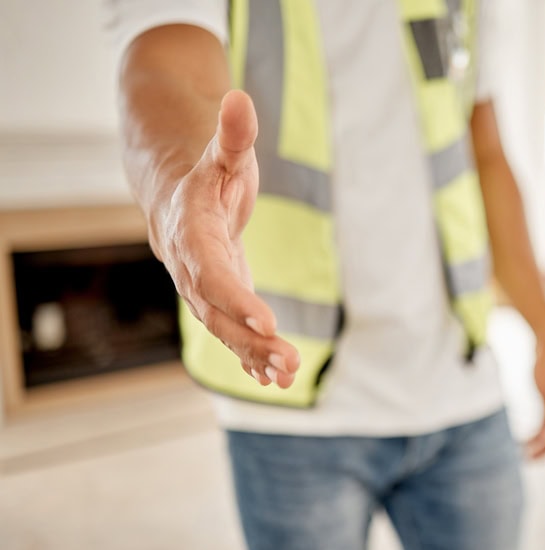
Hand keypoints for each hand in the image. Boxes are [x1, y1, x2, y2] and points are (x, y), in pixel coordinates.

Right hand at [153, 90, 299, 387]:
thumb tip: (239, 96)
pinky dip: (253, 358)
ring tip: (289, 374)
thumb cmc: (208, 174)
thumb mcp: (224, 153)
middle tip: (287, 360)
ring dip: (255, 355)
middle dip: (251, 339)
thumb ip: (233, 134)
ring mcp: (204, 292)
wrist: (177, 199)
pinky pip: (234, 335)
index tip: (267, 320)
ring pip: (226, 331)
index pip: (213, 273)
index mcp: (193, 236)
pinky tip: (278, 379)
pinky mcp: (221, 304)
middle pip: (218, 312)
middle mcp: (193, 271)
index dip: (237, 298)